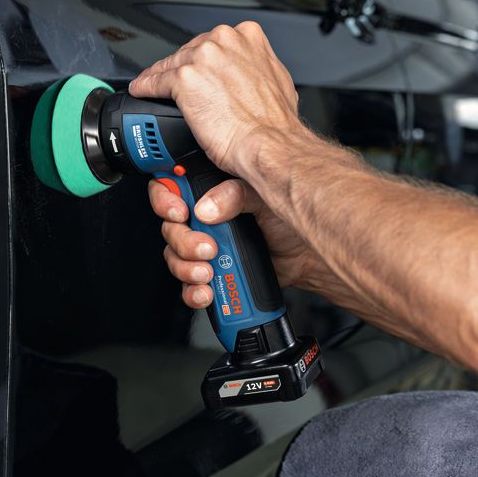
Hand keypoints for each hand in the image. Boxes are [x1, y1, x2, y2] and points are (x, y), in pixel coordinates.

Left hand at [129, 22, 301, 176]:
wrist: (269, 144)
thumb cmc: (275, 123)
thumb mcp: (278, 82)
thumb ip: (258, 69)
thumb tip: (250, 75)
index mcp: (248, 36)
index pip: (213, 44)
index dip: (201, 60)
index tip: (197, 70)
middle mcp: (224, 41)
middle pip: (190, 51)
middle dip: (182, 68)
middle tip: (175, 86)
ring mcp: (203, 57)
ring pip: (171, 64)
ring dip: (159, 76)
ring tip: (151, 88)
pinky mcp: (185, 78)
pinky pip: (156, 81)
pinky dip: (146, 87)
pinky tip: (142, 92)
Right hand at [148, 178, 314, 308]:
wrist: (311, 258)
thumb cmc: (294, 219)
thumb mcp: (263, 194)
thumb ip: (234, 193)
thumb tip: (207, 208)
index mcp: (213, 188)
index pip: (171, 186)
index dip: (166, 199)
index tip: (179, 212)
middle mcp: (206, 216)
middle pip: (170, 226)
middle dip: (182, 240)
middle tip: (207, 246)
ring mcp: (209, 245)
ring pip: (175, 256)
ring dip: (186, 267)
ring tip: (208, 271)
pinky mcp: (214, 270)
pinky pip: (189, 283)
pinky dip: (193, 290)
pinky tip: (207, 290)